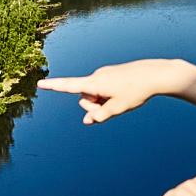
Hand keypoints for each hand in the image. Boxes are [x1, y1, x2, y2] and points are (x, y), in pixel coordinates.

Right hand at [39, 59, 193, 122]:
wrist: (155, 74)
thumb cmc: (136, 91)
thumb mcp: (117, 108)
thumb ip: (100, 116)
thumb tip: (87, 121)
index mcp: (95, 83)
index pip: (69, 86)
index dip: (54, 86)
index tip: (40, 83)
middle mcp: (97, 76)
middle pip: (85, 98)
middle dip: (94, 106)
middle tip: (113, 106)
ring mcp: (104, 74)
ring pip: (96, 94)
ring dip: (103, 101)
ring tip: (123, 98)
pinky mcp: (112, 74)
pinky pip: (104, 89)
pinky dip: (109, 96)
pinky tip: (126, 93)